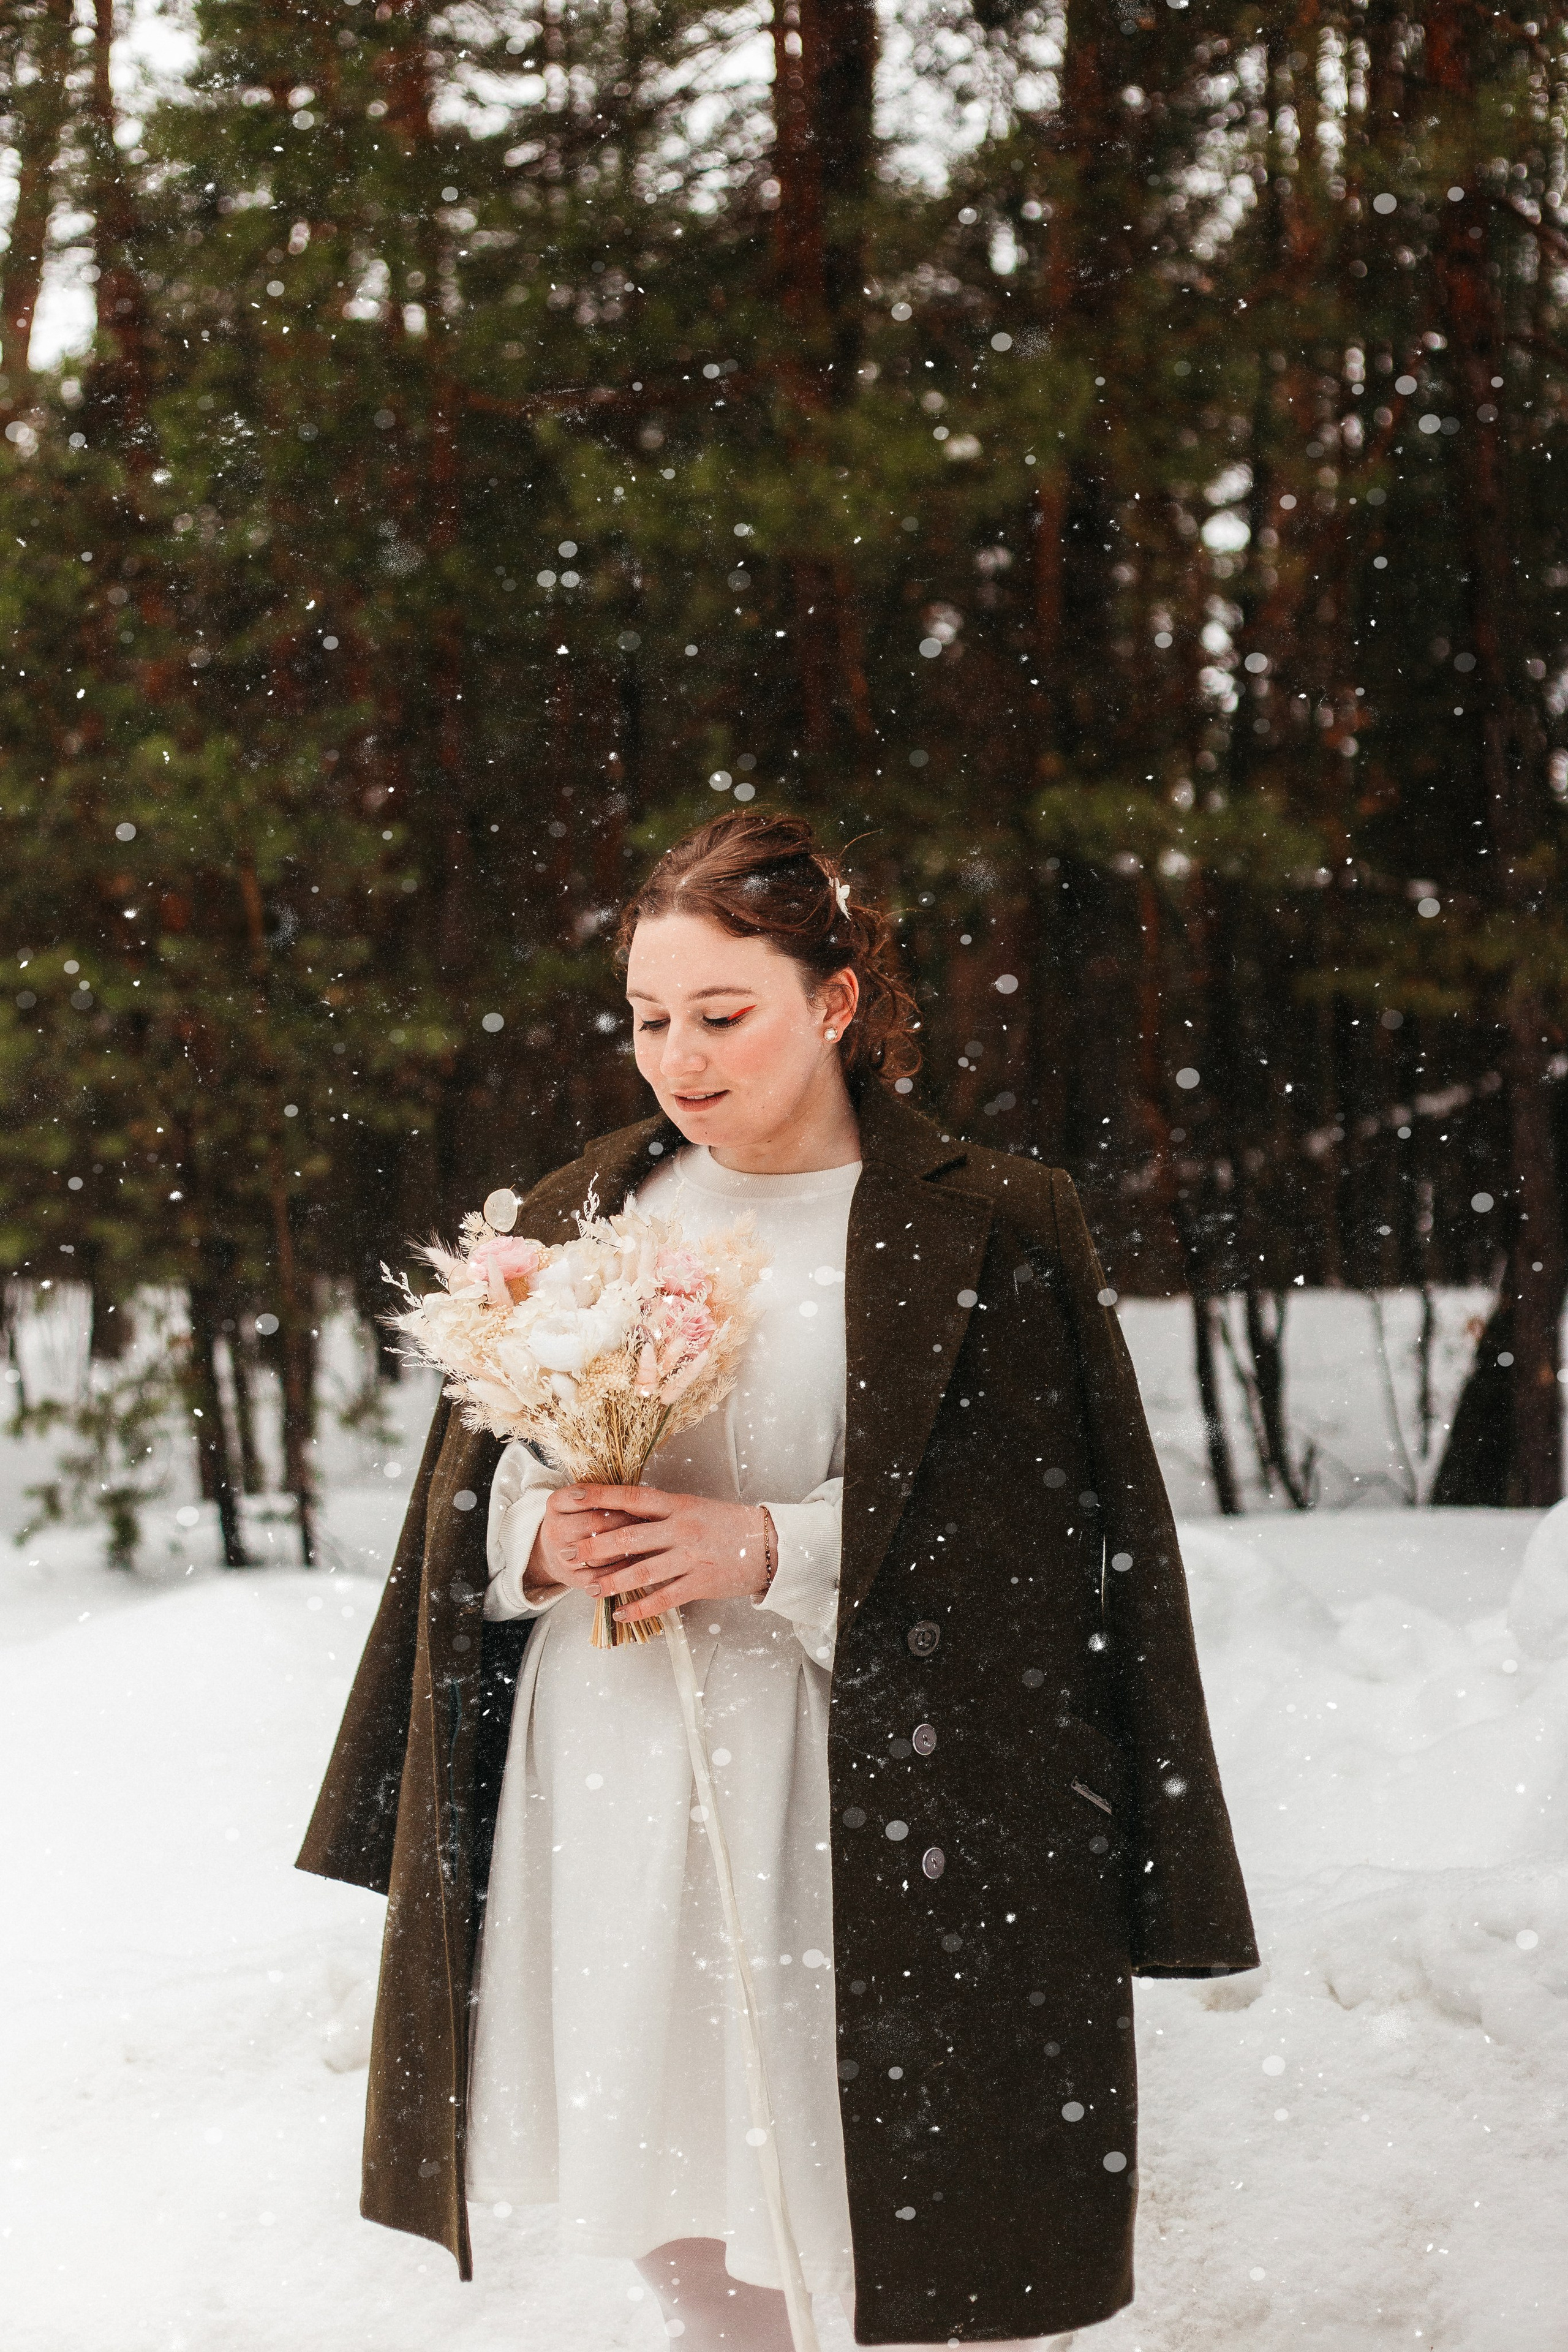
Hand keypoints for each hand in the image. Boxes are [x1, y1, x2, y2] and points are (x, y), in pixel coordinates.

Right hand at [524, 1489, 644, 1600]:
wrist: (554, 1553)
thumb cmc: (578, 1520)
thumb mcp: (581, 1501)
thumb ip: (602, 1494)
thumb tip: (637, 1496)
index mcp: (556, 1503)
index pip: (587, 1495)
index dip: (614, 1497)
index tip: (634, 1499)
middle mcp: (554, 1529)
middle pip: (595, 1522)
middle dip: (625, 1521)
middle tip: (647, 1520)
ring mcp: (562, 1555)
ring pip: (600, 1552)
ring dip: (626, 1548)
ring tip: (646, 1541)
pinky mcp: (572, 1578)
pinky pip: (601, 1576)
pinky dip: (620, 1571)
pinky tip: (635, 1563)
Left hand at [550, 1484, 770, 1625]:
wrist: (768, 1544)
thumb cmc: (726, 1524)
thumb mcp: (693, 1507)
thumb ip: (660, 1514)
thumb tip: (621, 1515)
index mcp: (677, 1505)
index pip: (631, 1497)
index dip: (600, 1496)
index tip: (573, 1495)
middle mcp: (681, 1529)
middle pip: (629, 1537)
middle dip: (594, 1546)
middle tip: (568, 1552)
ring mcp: (690, 1557)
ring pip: (642, 1572)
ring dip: (612, 1582)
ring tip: (589, 1588)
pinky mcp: (700, 1583)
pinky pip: (663, 1598)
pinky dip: (640, 1608)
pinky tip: (620, 1613)